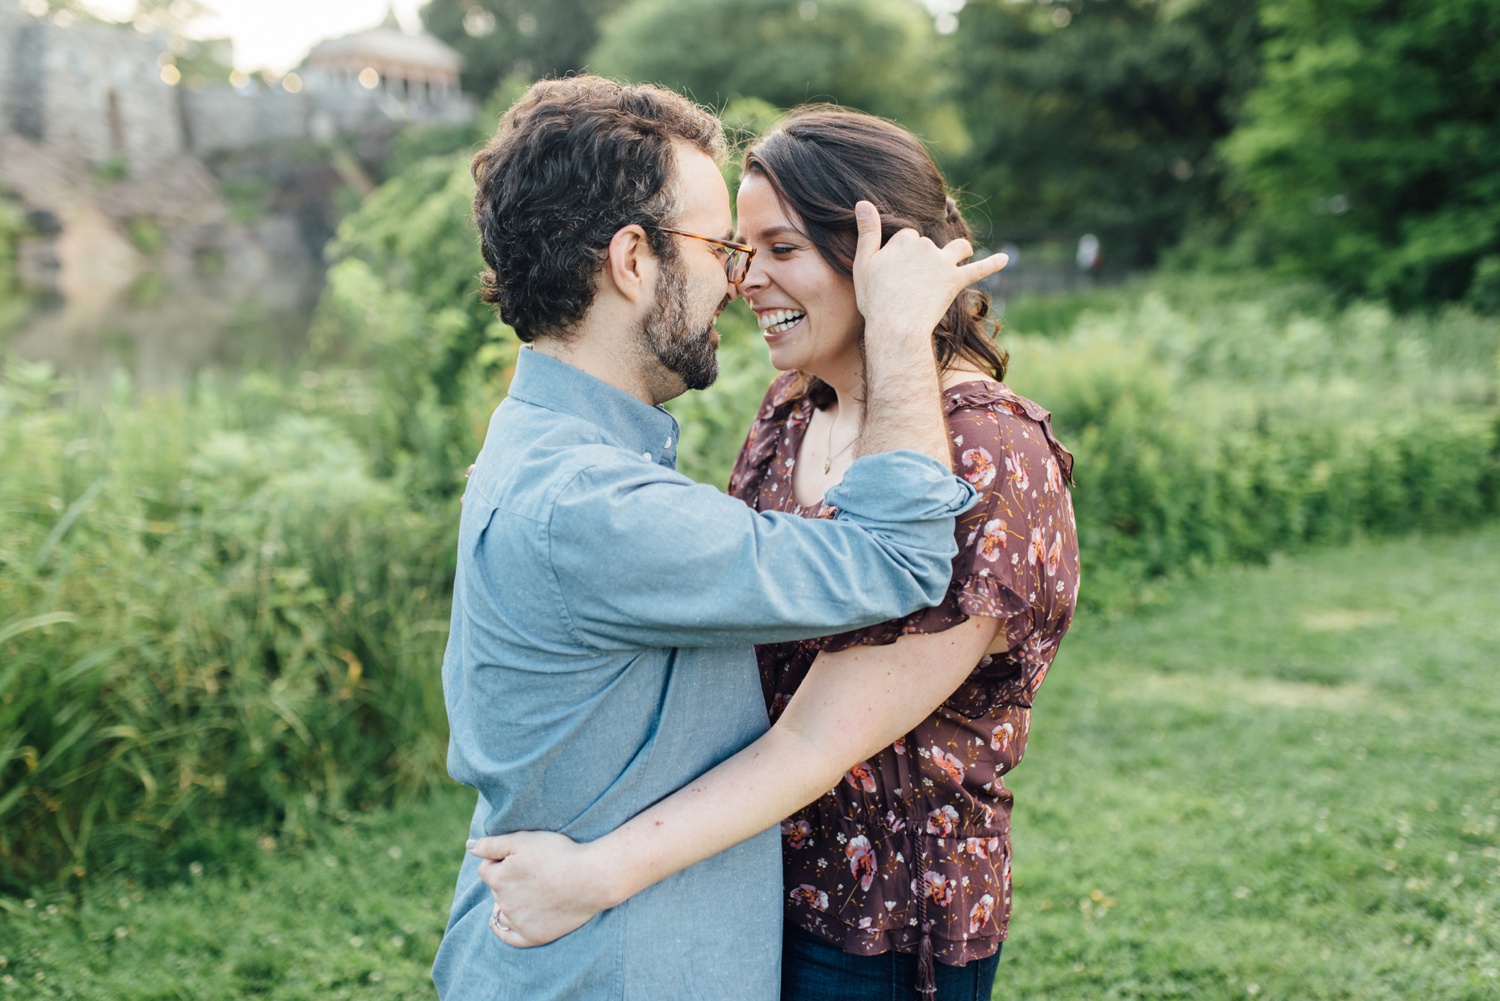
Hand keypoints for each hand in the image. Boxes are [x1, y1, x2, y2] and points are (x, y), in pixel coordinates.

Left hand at [467, 831, 618, 947]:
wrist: (590, 878)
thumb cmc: (558, 854)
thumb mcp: (522, 840)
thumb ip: (492, 844)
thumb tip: (468, 846)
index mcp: (498, 879)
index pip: (486, 869)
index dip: (500, 860)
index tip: (520, 857)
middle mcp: (503, 903)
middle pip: (495, 889)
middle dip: (506, 880)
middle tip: (531, 871)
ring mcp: (518, 922)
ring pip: (502, 910)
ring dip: (509, 900)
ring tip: (530, 890)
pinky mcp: (534, 936)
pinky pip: (509, 937)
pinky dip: (505, 929)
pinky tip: (505, 922)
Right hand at [851, 200, 1007, 350]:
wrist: (896, 325)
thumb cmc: (875, 298)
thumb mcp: (863, 263)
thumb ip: (867, 232)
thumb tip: (863, 202)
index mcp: (904, 239)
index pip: (907, 236)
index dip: (901, 251)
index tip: (895, 269)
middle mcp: (926, 246)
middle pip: (929, 244)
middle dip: (924, 257)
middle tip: (911, 282)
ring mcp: (943, 263)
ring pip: (957, 248)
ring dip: (960, 250)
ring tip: (960, 256)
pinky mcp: (955, 281)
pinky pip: (978, 269)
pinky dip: (993, 263)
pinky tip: (1006, 258)